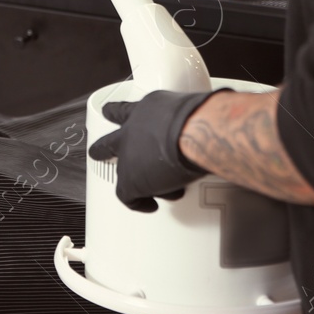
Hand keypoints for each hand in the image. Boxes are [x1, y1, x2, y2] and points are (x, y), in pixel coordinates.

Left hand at [87, 88, 227, 211]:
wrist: (194, 132)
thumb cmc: (201, 118)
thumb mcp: (194, 109)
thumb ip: (193, 118)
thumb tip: (215, 120)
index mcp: (148, 108)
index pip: (128, 109)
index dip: (118, 113)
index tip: (109, 112)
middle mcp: (133, 129)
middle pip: (109, 141)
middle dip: (102, 149)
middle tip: (97, 152)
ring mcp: (128, 155)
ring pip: (121, 172)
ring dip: (132, 181)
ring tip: (140, 192)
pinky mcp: (131, 180)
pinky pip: (128, 197)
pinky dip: (140, 203)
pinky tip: (150, 205)